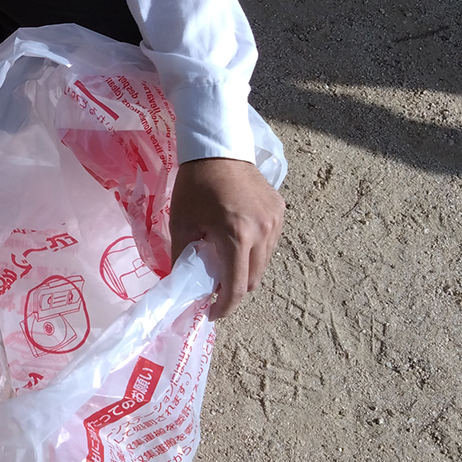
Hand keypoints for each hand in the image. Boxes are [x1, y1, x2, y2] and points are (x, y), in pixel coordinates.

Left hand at [169, 157, 284, 318]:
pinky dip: (255, 252)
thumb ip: (182, 257)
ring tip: (225, 262)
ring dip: (245, 271)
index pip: (236, 287)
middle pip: (253, 280)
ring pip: (264, 264)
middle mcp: (262, 231)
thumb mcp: (181, 222)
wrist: (219, 148)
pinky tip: (238, 241)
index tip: (211, 313)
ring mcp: (276, 221)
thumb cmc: (195, 185)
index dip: (224, 306)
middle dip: (233, 290)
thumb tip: (181, 284)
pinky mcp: (281, 212)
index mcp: (236, 235)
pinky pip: (270, 244)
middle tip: (213, 286)